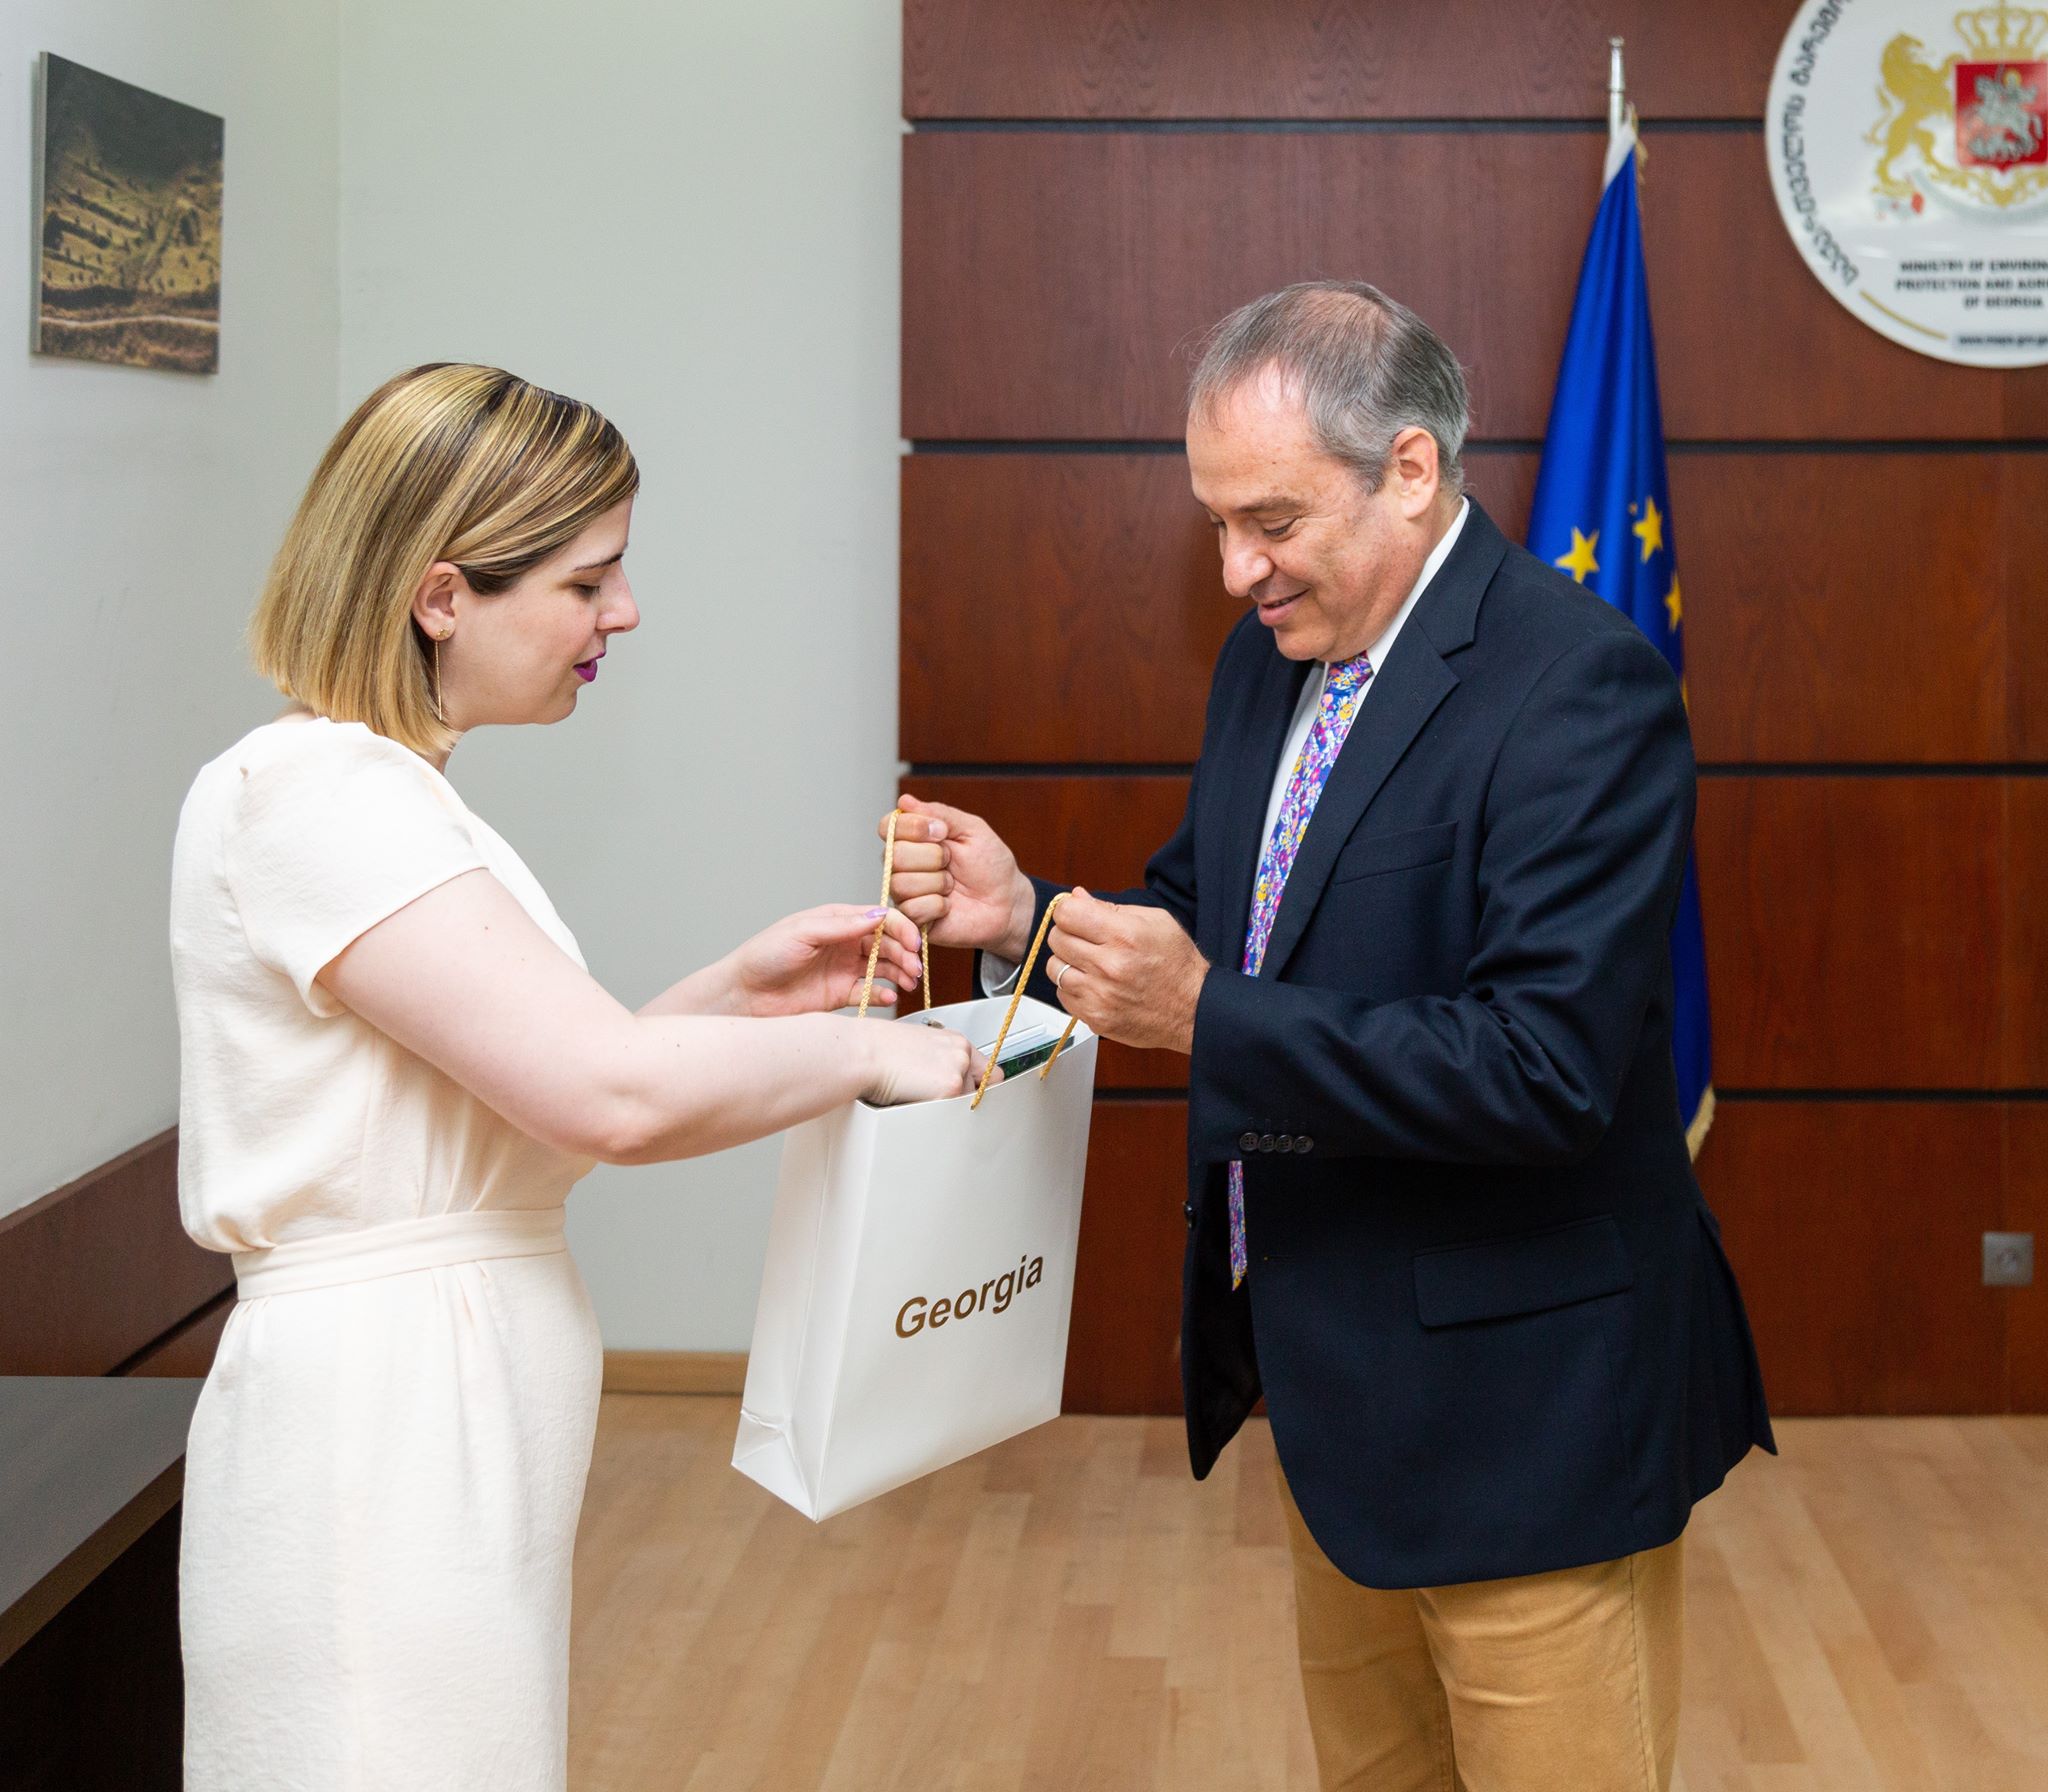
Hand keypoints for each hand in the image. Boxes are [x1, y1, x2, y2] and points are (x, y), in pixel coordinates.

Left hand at [723, 905, 924, 1017]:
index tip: (912, 943)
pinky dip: (883, 994)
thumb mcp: (802, 932)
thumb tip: (878, 915)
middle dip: (905, 953)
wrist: (743, 995)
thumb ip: (841, 925)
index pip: (879, 918)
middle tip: (914, 967)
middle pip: (887, 944)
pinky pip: (869, 992)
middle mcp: (844, 943)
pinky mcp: (839, 994)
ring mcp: (843, 969)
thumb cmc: (764, 956)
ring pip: (883, 968)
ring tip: (908, 981)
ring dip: (900, 972)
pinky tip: (888, 996)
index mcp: (836, 921)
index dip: (900, 928)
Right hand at [861, 1020, 997, 1106]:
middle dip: (965, 1098)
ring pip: (965, 1103)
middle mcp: (961, 1052)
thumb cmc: (876, 1049)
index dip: (975, 1085)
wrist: (862, 1052)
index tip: (967, 1094)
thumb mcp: (916, 1047)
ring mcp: (958, 1070)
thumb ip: (938, 1062)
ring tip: (916, 1096)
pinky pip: (951, 1114)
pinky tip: (914, 1100)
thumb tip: (939, 1081)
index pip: (985, 1071)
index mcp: (954, 1041)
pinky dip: (934, 1114)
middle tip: (939, 1101)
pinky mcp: (950, 1089)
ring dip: (946, 1107)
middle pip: (983, 1089)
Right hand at [880, 794, 1035, 959]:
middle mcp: (902, 865)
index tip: (942, 832)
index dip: (913, 828)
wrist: (1007, 902)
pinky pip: (913, 908)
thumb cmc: (990, 865)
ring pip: (901, 883)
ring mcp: (905, 893)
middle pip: (893, 855)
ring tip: (952, 885)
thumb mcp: (972, 829)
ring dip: (938, 882)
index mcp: (913, 839)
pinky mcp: (912, 919)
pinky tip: (948, 905)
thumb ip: (940, 813)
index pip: (888, 826)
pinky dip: (938, 905)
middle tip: (952, 862)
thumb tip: (904, 801)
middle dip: (933, 857)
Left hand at [1045, 890, 1209, 1053]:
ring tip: (1088, 964)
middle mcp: (1109, 966)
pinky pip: (1063, 996)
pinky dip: (1073, 988)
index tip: (1075, 915)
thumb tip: (1076, 896)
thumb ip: (1110, 908)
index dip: (1067, 911)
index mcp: (1124, 935)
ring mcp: (1100, 995)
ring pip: (1054, 969)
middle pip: (1057, 939)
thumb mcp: (1155, 921)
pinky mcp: (1096, 1018)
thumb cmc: (1177, 964)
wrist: (1194, 1010)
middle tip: (1084, 939)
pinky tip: (1094, 985)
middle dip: (1067, 934)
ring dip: (1067, 963)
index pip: (1067, 914)